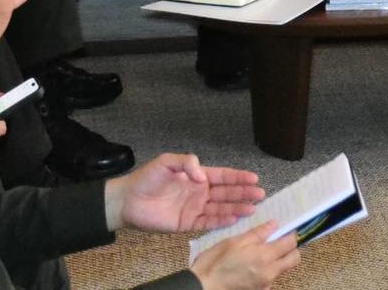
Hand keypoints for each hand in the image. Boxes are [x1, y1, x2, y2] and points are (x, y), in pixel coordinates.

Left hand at [108, 153, 265, 232]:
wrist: (127, 200)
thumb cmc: (146, 179)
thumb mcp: (166, 162)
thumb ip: (187, 163)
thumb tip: (203, 177)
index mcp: (197, 177)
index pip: (223, 176)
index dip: (238, 177)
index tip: (254, 178)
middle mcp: (200, 193)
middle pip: (226, 193)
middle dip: (243, 193)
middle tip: (260, 194)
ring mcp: (195, 209)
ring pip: (221, 208)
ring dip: (237, 208)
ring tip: (252, 208)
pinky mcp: (188, 224)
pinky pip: (208, 223)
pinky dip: (221, 221)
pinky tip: (234, 219)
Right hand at [190, 221, 300, 289]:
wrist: (203, 286)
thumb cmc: (215, 262)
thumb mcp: (234, 242)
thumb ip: (257, 233)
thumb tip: (274, 224)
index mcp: (265, 256)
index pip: (291, 244)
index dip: (291, 234)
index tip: (286, 230)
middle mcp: (270, 272)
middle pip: (294, 259)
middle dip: (291, 249)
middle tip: (279, 241)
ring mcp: (265, 284)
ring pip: (282, 269)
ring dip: (279, 260)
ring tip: (261, 253)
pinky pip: (270, 278)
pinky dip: (267, 270)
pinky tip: (253, 266)